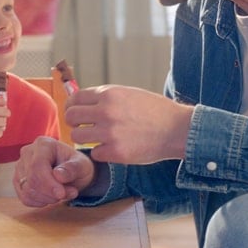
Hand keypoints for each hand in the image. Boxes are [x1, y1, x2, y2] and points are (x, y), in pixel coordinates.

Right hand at [14, 136, 94, 205]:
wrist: (71, 173)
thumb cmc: (77, 166)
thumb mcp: (82, 166)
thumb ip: (73, 169)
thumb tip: (58, 175)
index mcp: (43, 144)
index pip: (38, 165)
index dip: (48, 183)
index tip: (61, 194)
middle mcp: (27, 152)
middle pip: (31, 179)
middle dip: (50, 193)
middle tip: (66, 194)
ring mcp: (20, 167)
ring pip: (27, 190)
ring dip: (46, 198)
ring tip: (61, 194)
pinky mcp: (18, 180)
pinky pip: (24, 197)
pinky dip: (39, 202)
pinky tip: (50, 197)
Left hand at [65, 85, 193, 164]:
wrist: (176, 129)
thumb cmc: (154, 110)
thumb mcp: (128, 94)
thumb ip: (105, 97)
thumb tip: (80, 99)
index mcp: (109, 94)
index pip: (75, 99)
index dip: (72, 106)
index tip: (75, 112)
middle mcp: (106, 112)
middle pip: (70, 118)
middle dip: (74, 123)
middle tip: (83, 127)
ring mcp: (110, 133)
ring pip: (77, 137)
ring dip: (84, 139)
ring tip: (96, 138)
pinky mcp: (115, 152)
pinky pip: (94, 153)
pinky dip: (101, 152)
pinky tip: (112, 148)